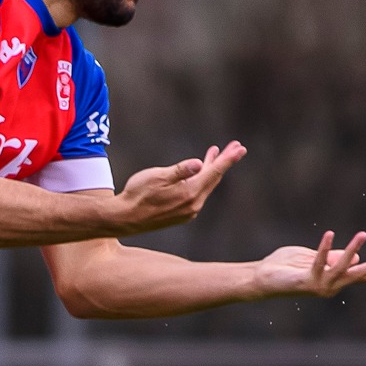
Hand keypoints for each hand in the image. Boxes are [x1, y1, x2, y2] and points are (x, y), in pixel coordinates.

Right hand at [109, 142, 245, 236]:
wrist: (124, 219)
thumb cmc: (138, 195)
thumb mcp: (157, 177)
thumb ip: (180, 170)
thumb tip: (200, 163)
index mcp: (190, 193)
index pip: (214, 172)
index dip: (228, 159)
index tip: (241, 148)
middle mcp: (194, 204)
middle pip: (214, 179)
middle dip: (224, 162)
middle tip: (235, 147)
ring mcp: (189, 211)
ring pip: (205, 186)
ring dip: (212, 170)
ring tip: (216, 154)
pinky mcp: (182, 214)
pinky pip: (198, 193)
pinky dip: (202, 180)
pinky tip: (199, 174)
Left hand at [255, 231, 365, 297]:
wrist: (263, 278)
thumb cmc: (286, 267)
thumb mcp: (313, 258)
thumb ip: (332, 257)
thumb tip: (354, 255)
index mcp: (333, 279)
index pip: (361, 275)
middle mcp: (330, 286)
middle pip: (358, 275)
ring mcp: (319, 286)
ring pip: (342, 268)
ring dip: (352, 250)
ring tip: (363, 234)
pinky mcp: (306, 281)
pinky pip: (318, 261)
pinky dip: (324, 248)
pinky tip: (329, 234)